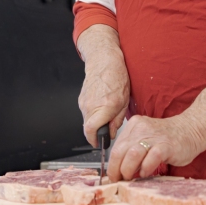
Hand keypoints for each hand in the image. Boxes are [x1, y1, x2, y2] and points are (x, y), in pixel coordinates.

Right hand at [77, 26, 129, 146]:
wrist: (104, 61)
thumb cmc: (117, 77)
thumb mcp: (124, 101)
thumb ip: (117, 120)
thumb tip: (112, 133)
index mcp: (105, 106)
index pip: (91, 130)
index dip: (94, 140)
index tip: (99, 143)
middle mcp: (91, 105)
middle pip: (88, 128)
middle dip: (97, 133)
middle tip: (106, 130)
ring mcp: (84, 102)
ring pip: (87, 120)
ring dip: (95, 122)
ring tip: (106, 113)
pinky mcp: (81, 99)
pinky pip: (86, 112)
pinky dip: (93, 114)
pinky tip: (101, 105)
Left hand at [107, 114, 205, 181]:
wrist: (191, 129)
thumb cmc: (167, 139)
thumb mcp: (146, 138)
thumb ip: (133, 149)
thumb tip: (119, 170)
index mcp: (134, 125)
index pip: (116, 147)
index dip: (112, 165)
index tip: (114, 176)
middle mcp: (142, 128)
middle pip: (120, 152)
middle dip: (116, 170)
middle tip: (120, 180)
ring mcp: (154, 136)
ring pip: (132, 155)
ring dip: (128, 170)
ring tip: (132, 178)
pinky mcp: (166, 145)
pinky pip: (151, 158)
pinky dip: (146, 169)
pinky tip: (146, 173)